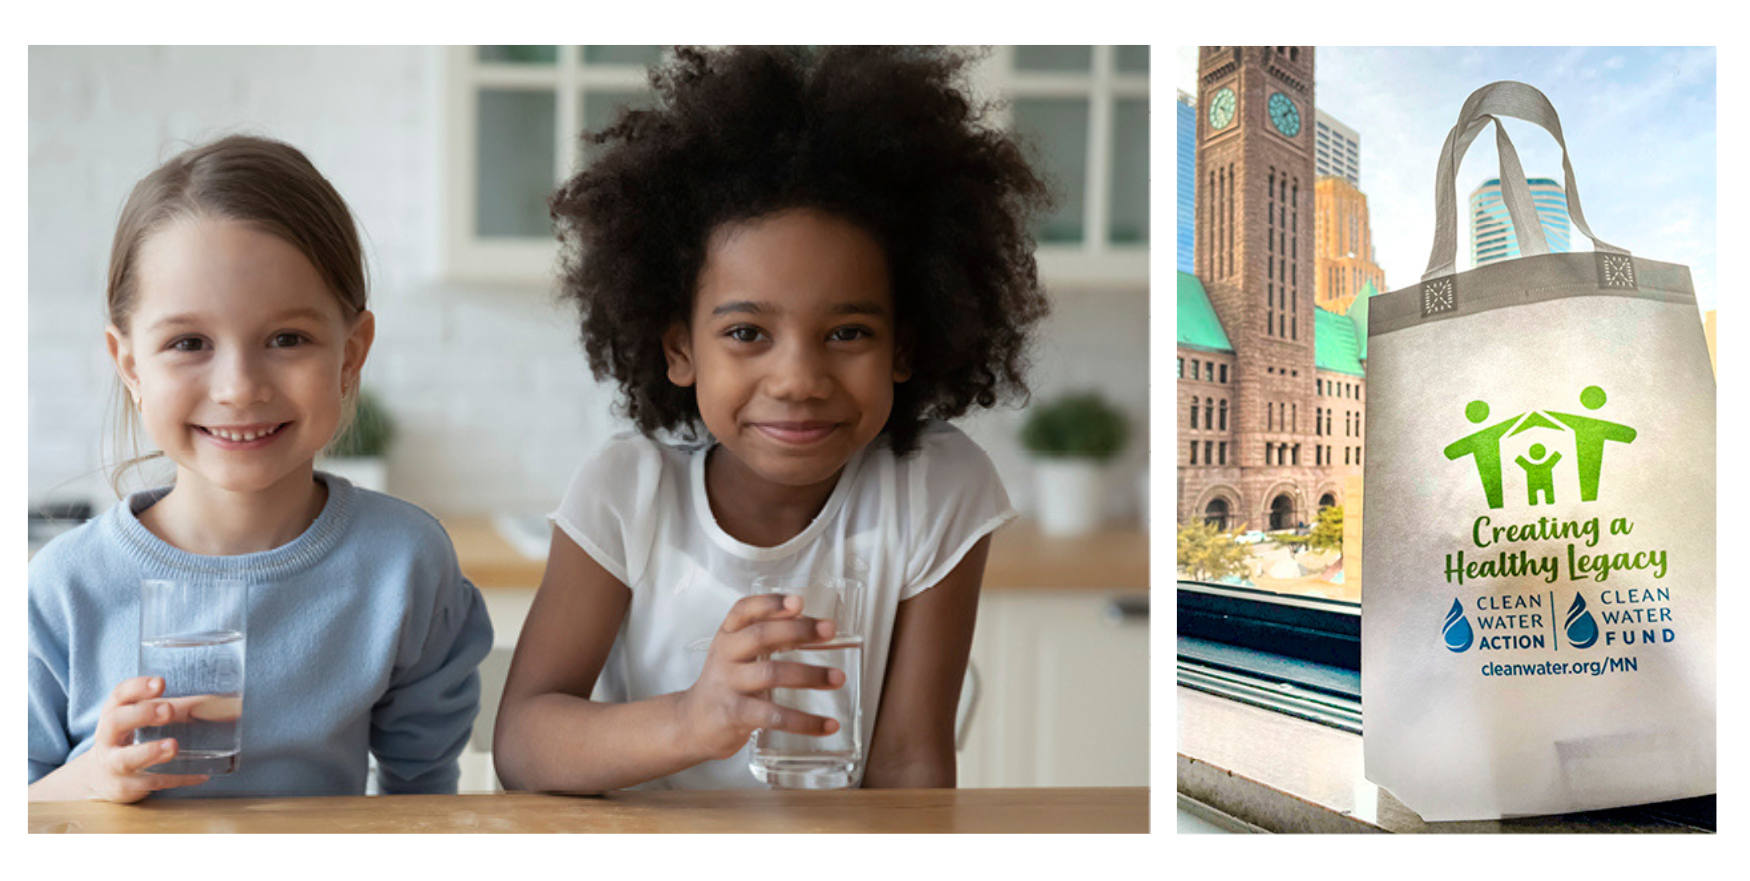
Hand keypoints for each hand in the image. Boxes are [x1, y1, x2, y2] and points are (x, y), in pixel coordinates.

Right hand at [54, 676, 211, 801]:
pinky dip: (177, 779)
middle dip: (141, 714)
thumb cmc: (128, 739)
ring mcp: (113, 764)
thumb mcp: (142, 720)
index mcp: (114, 713)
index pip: (119, 695)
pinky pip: (151, 783)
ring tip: (173, 746)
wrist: (100, 778)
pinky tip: (200, 775)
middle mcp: (108, 738)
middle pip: (115, 722)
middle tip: (167, 710)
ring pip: (126, 759)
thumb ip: (172, 708)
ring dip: (150, 752)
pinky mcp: (126, 786)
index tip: (160, 683)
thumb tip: (215, 701)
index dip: (137, 688)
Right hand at [677, 593, 846, 760]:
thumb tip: (814, 627)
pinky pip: (774, 716)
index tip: (798, 601)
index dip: (771, 604)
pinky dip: (805, 721)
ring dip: (810, 675)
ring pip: (771, 674)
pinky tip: (827, 725)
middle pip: (760, 635)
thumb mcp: (738, 654)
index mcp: (728, 635)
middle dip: (798, 631)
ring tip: (837, 678)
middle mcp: (726, 655)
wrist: (691, 724)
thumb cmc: (726, 683)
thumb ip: (768, 637)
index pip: (744, 610)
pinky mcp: (735, 715)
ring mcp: (729, 685)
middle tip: (829, 631)